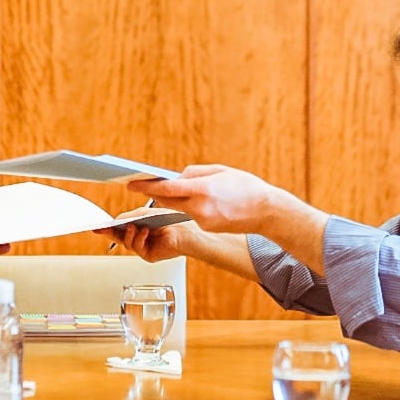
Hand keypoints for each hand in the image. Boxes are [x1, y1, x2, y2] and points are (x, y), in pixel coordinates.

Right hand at [95, 211, 202, 261]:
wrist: (184, 231)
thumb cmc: (169, 220)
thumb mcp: (143, 214)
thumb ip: (128, 217)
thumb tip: (115, 221)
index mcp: (138, 226)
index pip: (119, 228)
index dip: (107, 228)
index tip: (97, 227)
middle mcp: (139, 237)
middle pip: (119, 237)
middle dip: (110, 232)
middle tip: (102, 229)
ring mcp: (143, 247)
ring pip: (126, 243)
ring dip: (129, 234)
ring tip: (134, 226)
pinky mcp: (148, 255)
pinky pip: (136, 248)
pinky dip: (139, 238)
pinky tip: (145, 232)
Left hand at [127, 165, 276, 233]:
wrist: (268, 212)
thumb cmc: (247, 187)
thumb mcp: (220, 170)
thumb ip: (195, 172)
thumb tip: (177, 177)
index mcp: (202, 189)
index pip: (166, 188)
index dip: (146, 186)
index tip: (132, 184)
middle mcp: (200, 207)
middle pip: (167, 201)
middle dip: (156, 194)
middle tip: (144, 186)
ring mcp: (203, 220)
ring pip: (180, 208)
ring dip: (178, 200)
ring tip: (189, 190)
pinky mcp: (208, 228)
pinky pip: (193, 215)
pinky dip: (193, 208)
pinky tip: (207, 202)